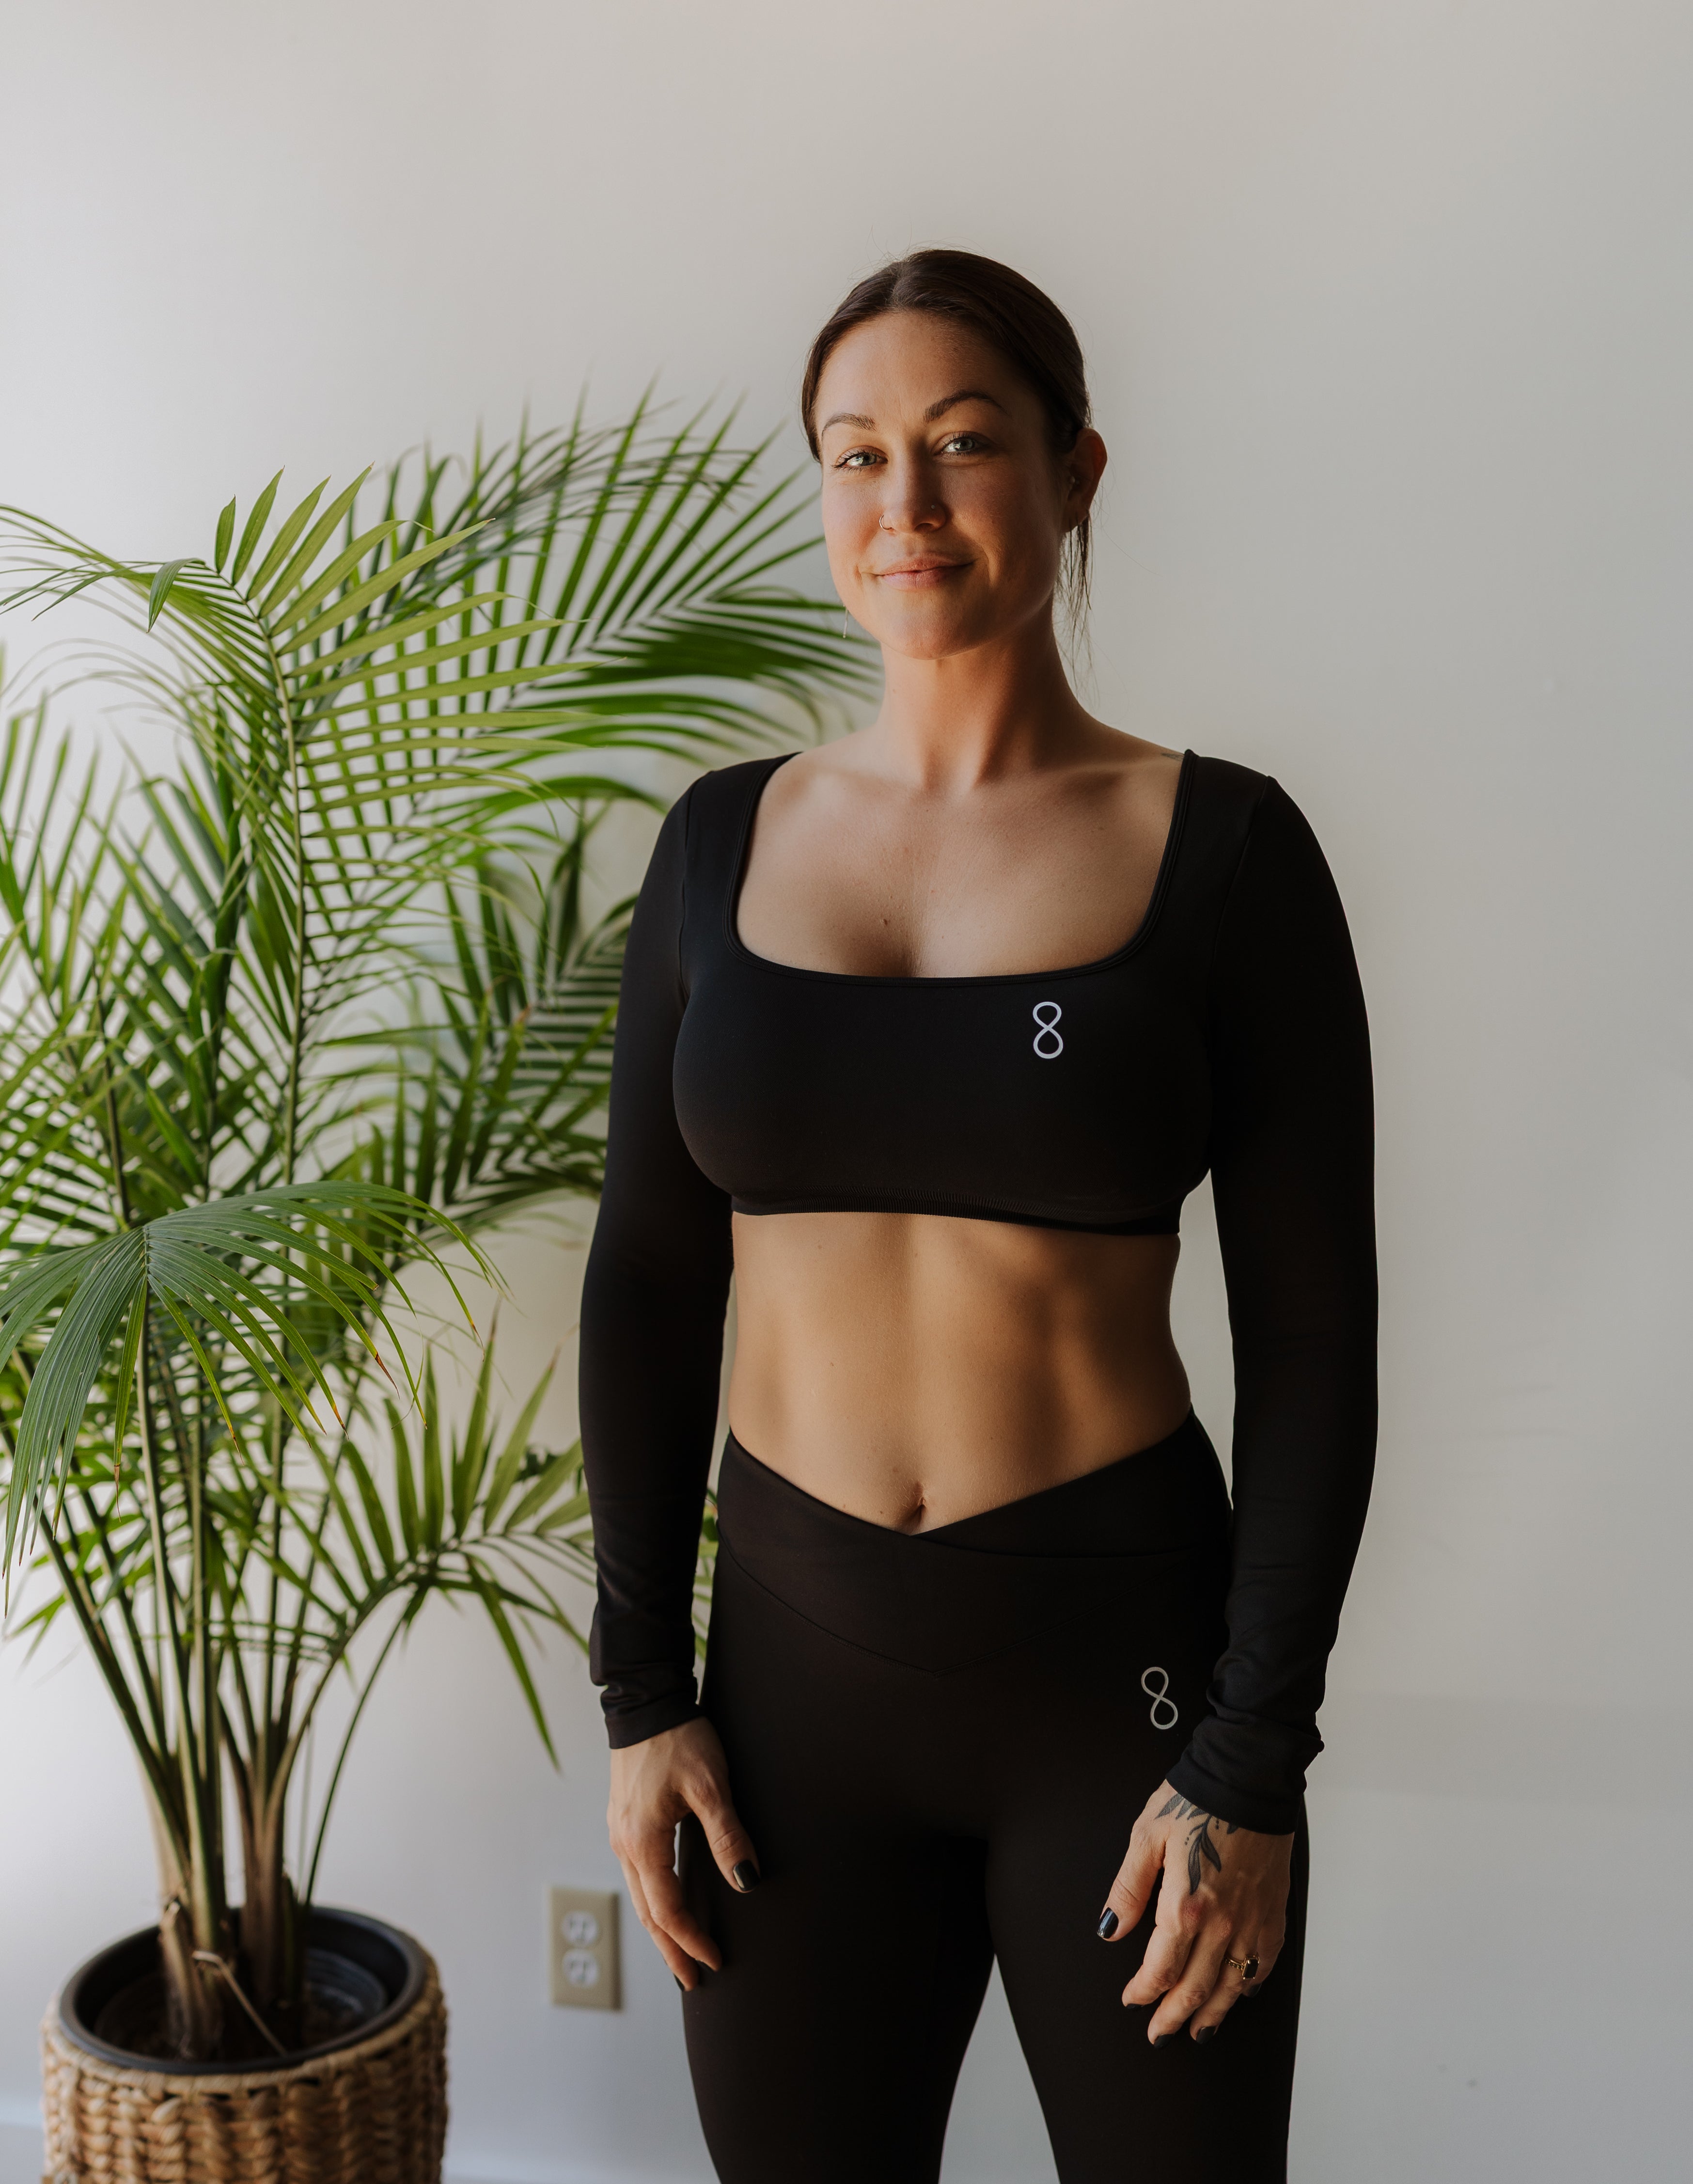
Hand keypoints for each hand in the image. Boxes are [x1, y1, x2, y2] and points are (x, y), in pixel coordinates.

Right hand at [607, 1718, 759, 1988]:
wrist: (646, 1702)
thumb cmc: (679, 1739)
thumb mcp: (710, 1786)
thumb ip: (728, 1835)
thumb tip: (746, 1882)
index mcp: (643, 1842)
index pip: (668, 1910)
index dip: (692, 1940)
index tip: (716, 1961)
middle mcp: (625, 1844)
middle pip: (648, 1913)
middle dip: (671, 1950)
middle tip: (693, 1981)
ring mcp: (621, 1833)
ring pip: (640, 1896)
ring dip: (661, 1928)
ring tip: (681, 1952)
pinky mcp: (625, 1821)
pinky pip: (637, 1875)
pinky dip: (654, 1900)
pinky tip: (667, 1903)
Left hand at [1098, 1779, 1292, 2042]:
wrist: (1248, 1776)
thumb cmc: (1193, 1800)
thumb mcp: (1145, 1837)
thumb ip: (1128, 1889)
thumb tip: (1109, 1930)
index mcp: (1185, 1905)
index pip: (1161, 1968)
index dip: (1144, 1992)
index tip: (1132, 2001)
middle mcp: (1222, 1922)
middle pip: (1196, 1987)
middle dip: (1174, 2016)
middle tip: (1159, 2035)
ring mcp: (1252, 1919)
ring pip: (1232, 1985)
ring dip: (1213, 2013)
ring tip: (1198, 2032)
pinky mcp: (1274, 1910)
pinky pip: (1264, 1962)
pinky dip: (1250, 1984)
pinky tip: (1239, 1993)